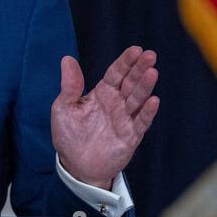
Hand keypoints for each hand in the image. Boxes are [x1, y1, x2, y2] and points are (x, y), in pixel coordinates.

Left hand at [50, 46, 159, 189]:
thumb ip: (69, 86)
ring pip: (137, 99)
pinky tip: (153, 101)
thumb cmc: (69, 136)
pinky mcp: (130, 136)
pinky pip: (141, 122)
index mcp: (102, 93)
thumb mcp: (63, 108)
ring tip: (152, 72)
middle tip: (150, 55)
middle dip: (140, 69)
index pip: (116, 73)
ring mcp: (125, 119)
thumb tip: (67, 59)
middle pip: (130, 82)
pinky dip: (147, 112)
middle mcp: (116, 103)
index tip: (135, 50)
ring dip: (145, 86)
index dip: (125, 61)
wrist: (76, 166)